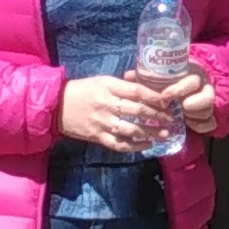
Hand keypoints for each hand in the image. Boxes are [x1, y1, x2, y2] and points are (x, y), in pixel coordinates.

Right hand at [59, 73, 181, 152]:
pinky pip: (119, 144)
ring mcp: (102, 122)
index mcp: (108, 86)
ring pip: (132, 129)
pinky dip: (135, 146)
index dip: (155, 97)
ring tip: (165, 135)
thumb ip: (122, 85)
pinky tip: (147, 145)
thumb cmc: (82, 90)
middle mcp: (107, 104)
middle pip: (138, 111)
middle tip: (172, 120)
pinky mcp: (97, 136)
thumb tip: (146, 86)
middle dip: (158, 116)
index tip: (168, 102)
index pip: (137, 91)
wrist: (56, 106)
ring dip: (151, 133)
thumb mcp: (101, 81)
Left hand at [147, 61, 218, 134]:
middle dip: (189, 104)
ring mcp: (209, 102)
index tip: (164, 97)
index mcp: (193, 74)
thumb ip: (146, 77)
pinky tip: (188, 124)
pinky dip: (199, 126)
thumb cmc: (170, 80)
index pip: (193, 81)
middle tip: (174, 109)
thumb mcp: (160, 77)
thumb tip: (128, 75)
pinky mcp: (210, 115)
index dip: (179, 90)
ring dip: (192, 116)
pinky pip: (210, 123)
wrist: (188, 87)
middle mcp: (205, 87)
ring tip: (180, 116)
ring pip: (207, 111)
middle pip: (207, 97)